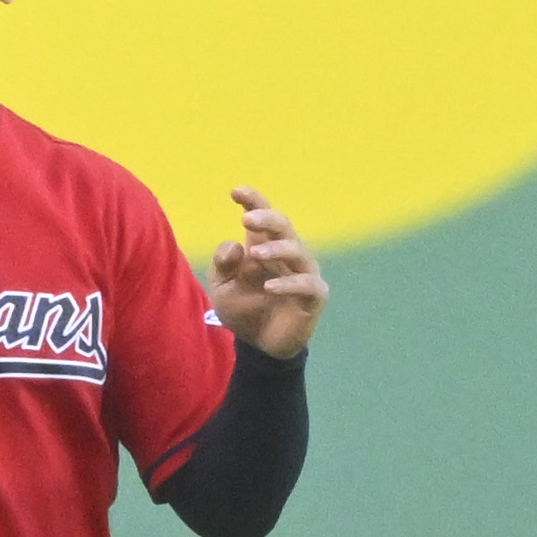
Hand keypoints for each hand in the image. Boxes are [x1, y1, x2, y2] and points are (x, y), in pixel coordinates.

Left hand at [204, 188, 328, 357]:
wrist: (259, 345)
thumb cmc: (243, 309)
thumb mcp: (221, 288)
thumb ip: (222, 265)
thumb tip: (234, 245)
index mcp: (263, 246)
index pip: (262, 216)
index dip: (253, 200)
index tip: (235, 191)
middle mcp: (287, 254)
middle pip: (283, 226)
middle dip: (267, 218)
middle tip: (247, 219)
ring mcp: (303, 273)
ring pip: (298, 251)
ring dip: (277, 249)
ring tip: (255, 254)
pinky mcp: (314, 296)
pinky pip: (307, 284)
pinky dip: (289, 284)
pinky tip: (269, 287)